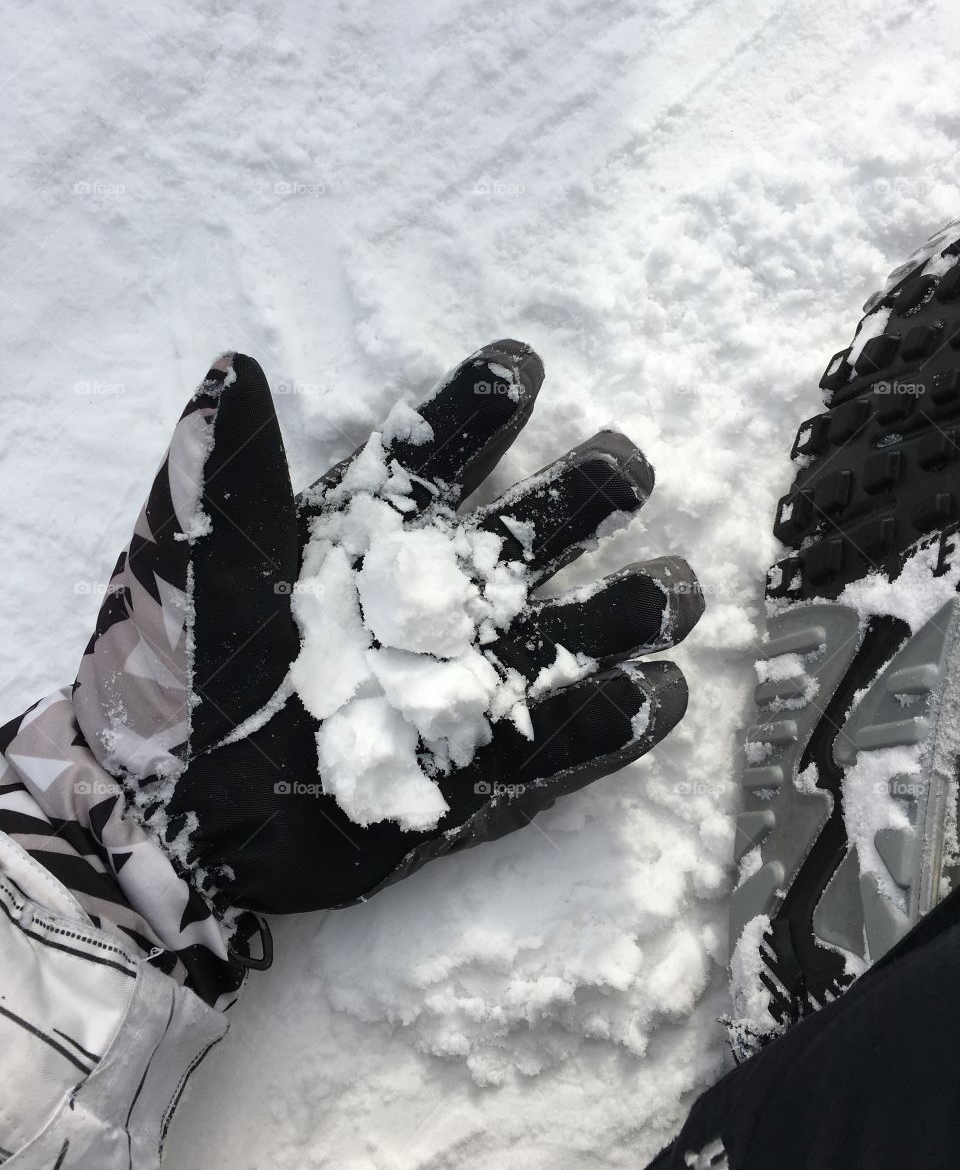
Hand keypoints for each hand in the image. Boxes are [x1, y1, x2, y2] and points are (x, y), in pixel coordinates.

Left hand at [75, 342, 702, 920]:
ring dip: (619, 615)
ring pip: (555, 644)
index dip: (476, 412)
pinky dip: (603, 726)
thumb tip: (232, 365)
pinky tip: (663, 694)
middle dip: (579, 501)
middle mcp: (425, 608)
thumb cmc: (178, 672)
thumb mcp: (199, 565)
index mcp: (367, 542)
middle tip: (626, 467)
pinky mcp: (465, 781)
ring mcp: (453, 693)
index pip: (431, 462)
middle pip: (519, 542)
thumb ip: (224, 475)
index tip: (521, 367)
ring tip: (676, 590)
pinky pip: (545, 752)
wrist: (164, 813)